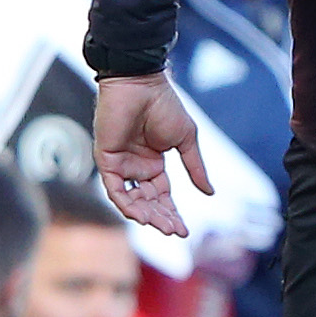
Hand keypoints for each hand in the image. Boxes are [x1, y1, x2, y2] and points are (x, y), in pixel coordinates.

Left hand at [94, 72, 214, 237]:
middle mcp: (135, 167)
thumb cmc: (164, 105)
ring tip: (161, 225)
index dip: (172, 213)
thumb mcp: (186, 140)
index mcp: (153, 163)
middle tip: (175, 232)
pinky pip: (114, 188)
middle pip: (148, 202)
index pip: (162, 196)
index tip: (184, 231)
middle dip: (161, 218)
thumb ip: (194, 167)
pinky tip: (142, 213)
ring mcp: (120, 165)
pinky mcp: (106, 159)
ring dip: (146, 214)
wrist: (141, 85)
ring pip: (131, 199)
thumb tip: (210, 192)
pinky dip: (127, 203)